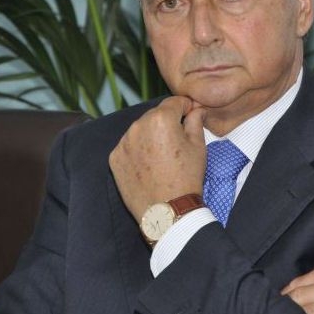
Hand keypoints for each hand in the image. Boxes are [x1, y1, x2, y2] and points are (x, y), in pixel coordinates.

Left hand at [109, 96, 206, 221]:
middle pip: (155, 115)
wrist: (167, 212)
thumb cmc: (186, 178)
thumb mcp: (198, 147)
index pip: (174, 102)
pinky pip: (128, 146)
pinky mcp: (115, 158)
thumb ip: (196, 121)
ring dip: (150, 135)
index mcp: (160, 119)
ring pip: (140, 130)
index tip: (191, 113)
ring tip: (162, 155)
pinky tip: (149, 164)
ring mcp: (123, 142)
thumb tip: (197, 110)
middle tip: (178, 139)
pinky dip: (137, 150)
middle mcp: (137, 126)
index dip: (185, 106)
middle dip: (167, 122)